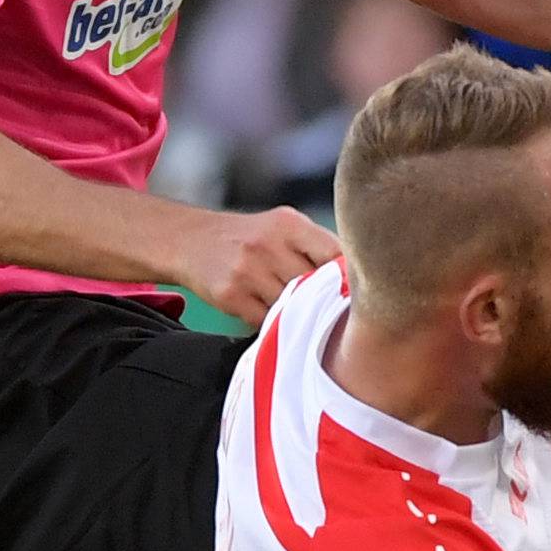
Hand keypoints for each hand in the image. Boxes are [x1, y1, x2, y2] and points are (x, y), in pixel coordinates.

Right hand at [163, 204, 340, 323]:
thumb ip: (318, 248)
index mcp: (289, 224)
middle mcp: (268, 245)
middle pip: (316, 286)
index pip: (336, 255)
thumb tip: (360, 284)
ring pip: (293, 307)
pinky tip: (273, 318)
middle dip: (324, 300)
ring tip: (299, 314)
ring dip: (299, 316)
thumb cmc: (251, 239)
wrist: (190, 240)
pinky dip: (274, 325)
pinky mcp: (231, 296)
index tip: (354, 293)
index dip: (349, 279)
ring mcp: (248, 271)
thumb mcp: (283, 228)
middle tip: (327, 310)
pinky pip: (267, 322)